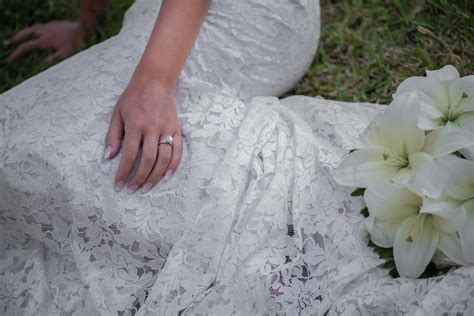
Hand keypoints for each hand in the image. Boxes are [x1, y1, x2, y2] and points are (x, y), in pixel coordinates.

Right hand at [4, 21, 81, 63]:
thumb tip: (41, 66)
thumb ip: (52, 60)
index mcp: (43, 41)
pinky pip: (39, 26)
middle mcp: (42, 32)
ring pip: (30, 28)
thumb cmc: (75, 43)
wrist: (81, 29)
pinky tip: (35, 32)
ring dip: (23, 33)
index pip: (25, 46)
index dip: (16, 53)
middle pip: (24, 34)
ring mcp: (47, 26)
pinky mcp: (52, 24)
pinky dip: (34, 29)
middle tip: (8, 44)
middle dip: (15, 40)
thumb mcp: (65, 54)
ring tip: (18, 37)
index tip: (10, 58)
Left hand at [104, 74, 182, 193]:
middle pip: (147, 160)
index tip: (119, 184)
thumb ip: (113, 135)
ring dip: (155, 175)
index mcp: (135, 125)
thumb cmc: (133, 97)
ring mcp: (166, 129)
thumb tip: (108, 157)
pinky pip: (178, 150)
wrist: (155, 81)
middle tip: (133, 189)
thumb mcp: (117, 113)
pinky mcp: (176, 129)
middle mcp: (152, 128)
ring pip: (163, 158)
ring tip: (147, 187)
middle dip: (139, 178)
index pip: (129, 155)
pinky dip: (174, 165)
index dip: (123, 172)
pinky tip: (167, 176)